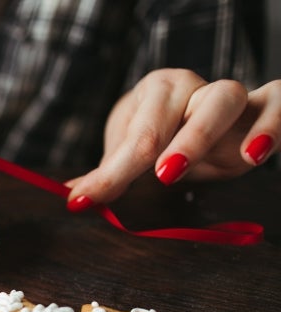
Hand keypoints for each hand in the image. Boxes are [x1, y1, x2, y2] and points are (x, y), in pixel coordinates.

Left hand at [65, 68, 279, 211]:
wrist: (198, 111)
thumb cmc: (162, 131)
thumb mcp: (133, 149)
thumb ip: (110, 173)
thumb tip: (74, 198)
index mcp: (155, 93)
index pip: (135, 136)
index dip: (110, 174)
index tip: (82, 201)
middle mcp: (189, 87)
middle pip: (173, 111)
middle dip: (161, 146)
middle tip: (158, 176)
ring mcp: (227, 95)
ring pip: (224, 98)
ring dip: (204, 134)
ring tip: (183, 169)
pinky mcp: (262, 107)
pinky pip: (276, 102)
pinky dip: (270, 126)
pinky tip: (254, 156)